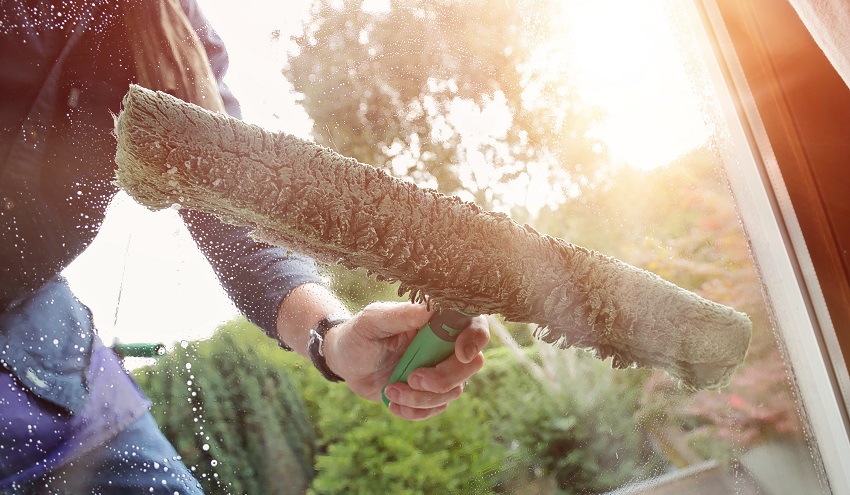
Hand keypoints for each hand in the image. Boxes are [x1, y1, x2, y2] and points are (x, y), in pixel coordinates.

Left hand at [324, 301, 488, 420]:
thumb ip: (400, 314)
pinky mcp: (429, 393)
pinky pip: (436, 409)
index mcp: (437, 321)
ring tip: (390, 389)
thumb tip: (430, 308)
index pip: (474, 325)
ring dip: (421, 398)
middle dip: (444, 378)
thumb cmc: (359, 333)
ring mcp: (439, 371)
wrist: (345, 361)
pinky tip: (391, 402)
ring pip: (453, 391)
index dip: (475, 339)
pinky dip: (415, 411)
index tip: (460, 353)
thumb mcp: (372, 321)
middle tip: (413, 377)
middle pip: (471, 365)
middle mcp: (444, 346)